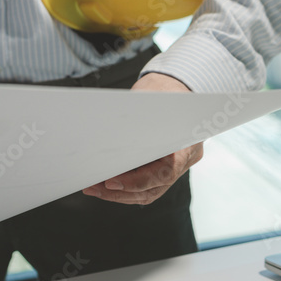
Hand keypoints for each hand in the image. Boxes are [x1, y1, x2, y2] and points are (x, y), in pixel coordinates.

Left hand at [82, 73, 202, 204]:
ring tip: (94, 188)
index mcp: (186, 143)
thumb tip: (105, 136)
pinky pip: (147, 186)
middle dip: (121, 192)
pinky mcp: (165, 165)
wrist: (176, 87)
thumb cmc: (164, 92)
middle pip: (153, 188)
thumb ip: (134, 120)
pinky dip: (125, 188)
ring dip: (119, 194)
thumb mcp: (150, 99)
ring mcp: (178, 165)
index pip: (164, 172)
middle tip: (94, 187)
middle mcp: (186, 158)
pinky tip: (105, 185)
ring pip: (149, 192)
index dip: (137, 182)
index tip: (111, 182)